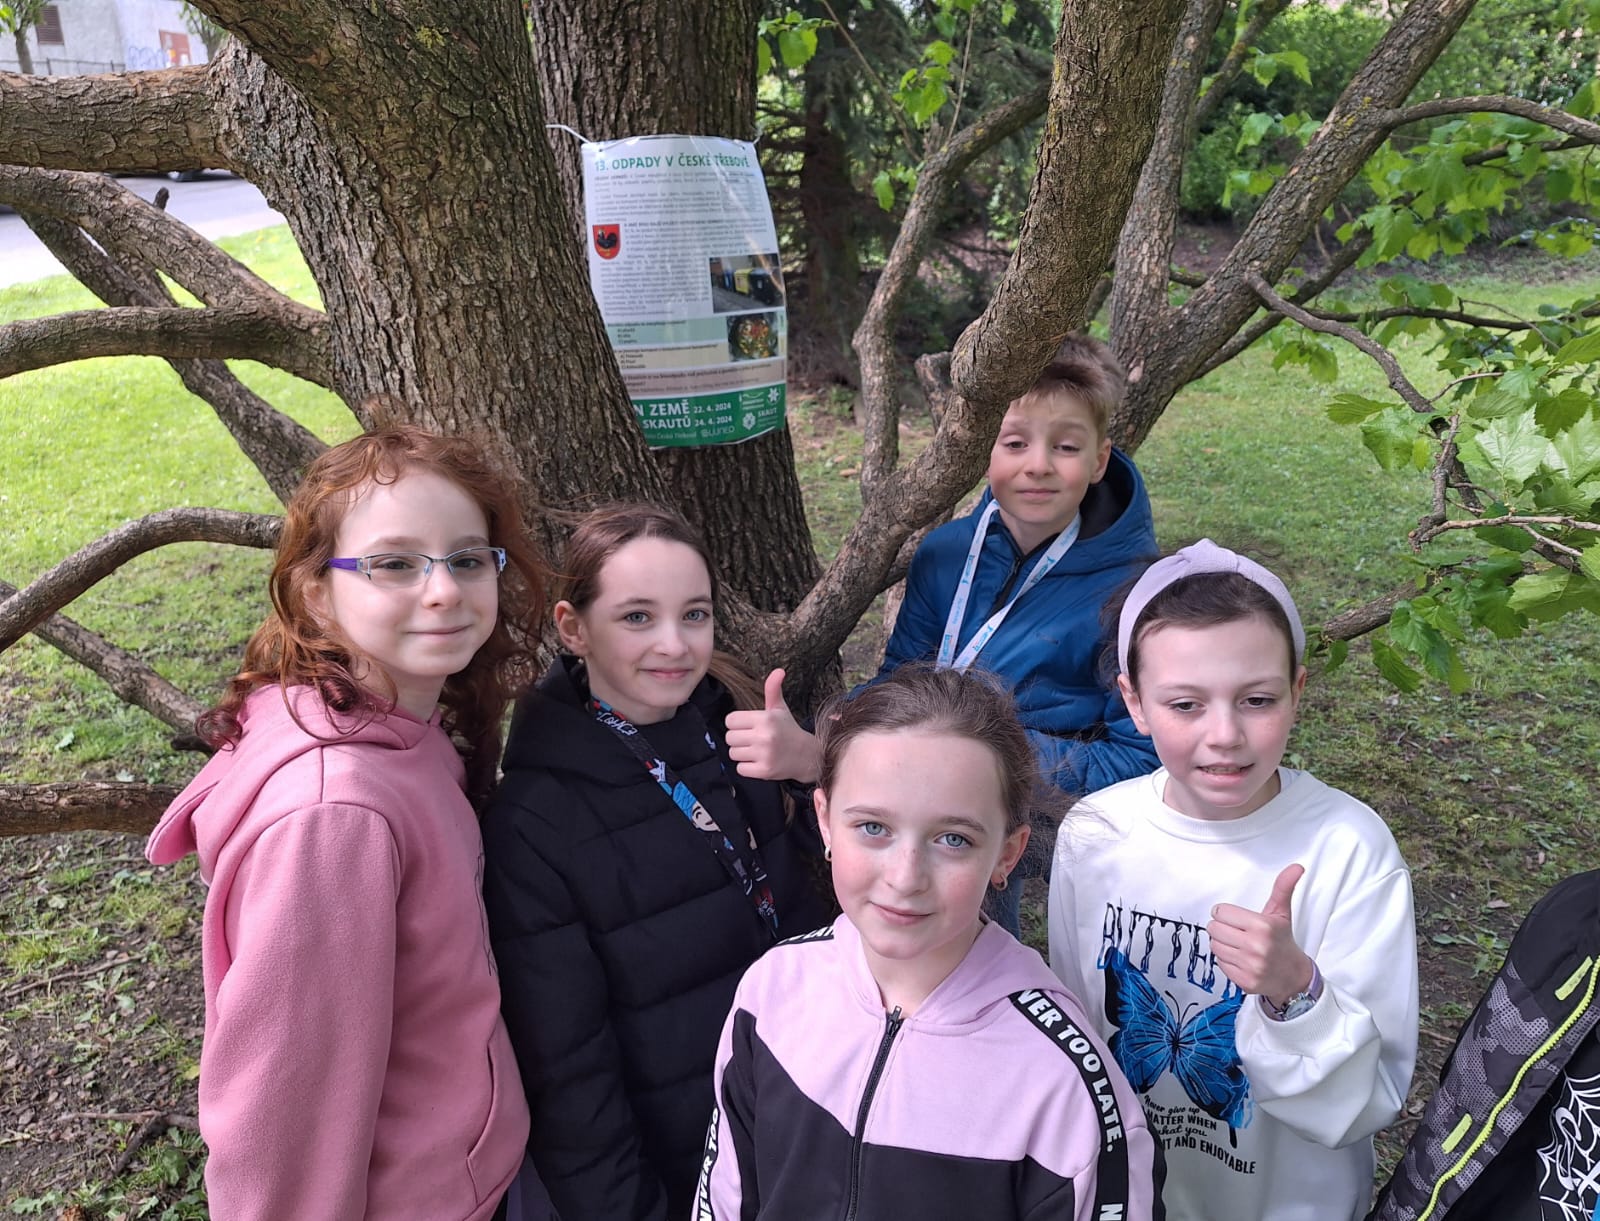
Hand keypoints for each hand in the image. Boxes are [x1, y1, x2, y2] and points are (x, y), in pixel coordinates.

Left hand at [725, 669, 822, 783]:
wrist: (807, 756)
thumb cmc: (788, 730)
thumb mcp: (780, 709)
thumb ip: (773, 689)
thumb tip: (779, 670)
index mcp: (765, 718)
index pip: (730, 720)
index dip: (737, 723)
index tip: (748, 726)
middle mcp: (764, 736)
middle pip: (729, 737)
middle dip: (738, 739)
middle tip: (752, 739)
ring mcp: (764, 754)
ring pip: (733, 753)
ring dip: (742, 753)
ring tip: (756, 751)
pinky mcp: (764, 771)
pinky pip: (740, 769)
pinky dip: (747, 767)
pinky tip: (758, 762)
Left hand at [1207, 864, 1313, 1008]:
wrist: (1293, 976)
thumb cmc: (1283, 941)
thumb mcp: (1281, 913)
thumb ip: (1283, 887)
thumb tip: (1297, 867)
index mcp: (1263, 926)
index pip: (1220, 912)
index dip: (1227, 914)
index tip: (1238, 919)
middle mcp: (1256, 947)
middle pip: (1214, 929)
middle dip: (1223, 928)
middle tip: (1238, 932)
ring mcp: (1250, 966)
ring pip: (1214, 946)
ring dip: (1223, 944)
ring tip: (1240, 945)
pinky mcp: (1244, 982)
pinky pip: (1219, 964)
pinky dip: (1227, 961)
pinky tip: (1241, 959)